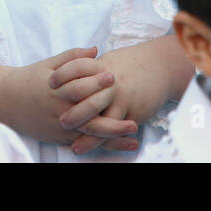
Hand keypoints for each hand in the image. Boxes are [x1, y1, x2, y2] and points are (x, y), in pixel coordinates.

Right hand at [5, 46, 137, 147]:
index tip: (113, 75)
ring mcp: (60, 127)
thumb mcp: (48, 65)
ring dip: (112, 139)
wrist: (6, 101)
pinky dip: (103, 145)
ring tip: (134, 138)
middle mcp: (59, 111)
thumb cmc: (30, 79)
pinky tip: (120, 146)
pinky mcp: (59, 137)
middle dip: (111, 122)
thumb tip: (96, 50)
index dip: (95, 82)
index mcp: (56, 90)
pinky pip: (84, 143)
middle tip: (133, 121)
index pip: (78, 87)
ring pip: (88, 135)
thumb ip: (73, 58)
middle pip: (87, 119)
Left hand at [64, 40, 185, 156]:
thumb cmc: (131, 64)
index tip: (50, 82)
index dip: (63, 74)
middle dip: (74, 112)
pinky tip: (100, 149)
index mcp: (103, 68)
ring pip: (103, 121)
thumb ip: (88, 66)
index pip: (78, 67)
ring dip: (88, 136)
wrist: (160, 66)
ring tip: (75, 147)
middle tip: (60, 122)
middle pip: (89, 98)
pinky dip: (107, 142)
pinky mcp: (134, 113)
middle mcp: (112, 84)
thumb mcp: (108, 61)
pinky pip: (118, 131)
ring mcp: (123, 99)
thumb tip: (64, 69)